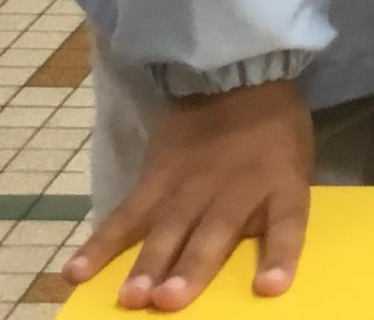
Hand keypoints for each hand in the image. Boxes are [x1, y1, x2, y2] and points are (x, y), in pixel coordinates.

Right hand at [63, 80, 312, 309]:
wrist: (238, 76)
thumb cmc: (275, 133)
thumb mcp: (296, 165)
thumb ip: (280, 209)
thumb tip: (264, 266)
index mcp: (280, 184)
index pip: (287, 221)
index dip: (280, 254)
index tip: (270, 288)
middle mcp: (234, 189)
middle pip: (214, 232)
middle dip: (192, 268)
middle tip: (169, 301)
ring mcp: (190, 184)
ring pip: (166, 228)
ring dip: (148, 264)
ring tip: (131, 297)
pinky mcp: (154, 177)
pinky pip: (126, 214)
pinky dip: (100, 243)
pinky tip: (77, 271)